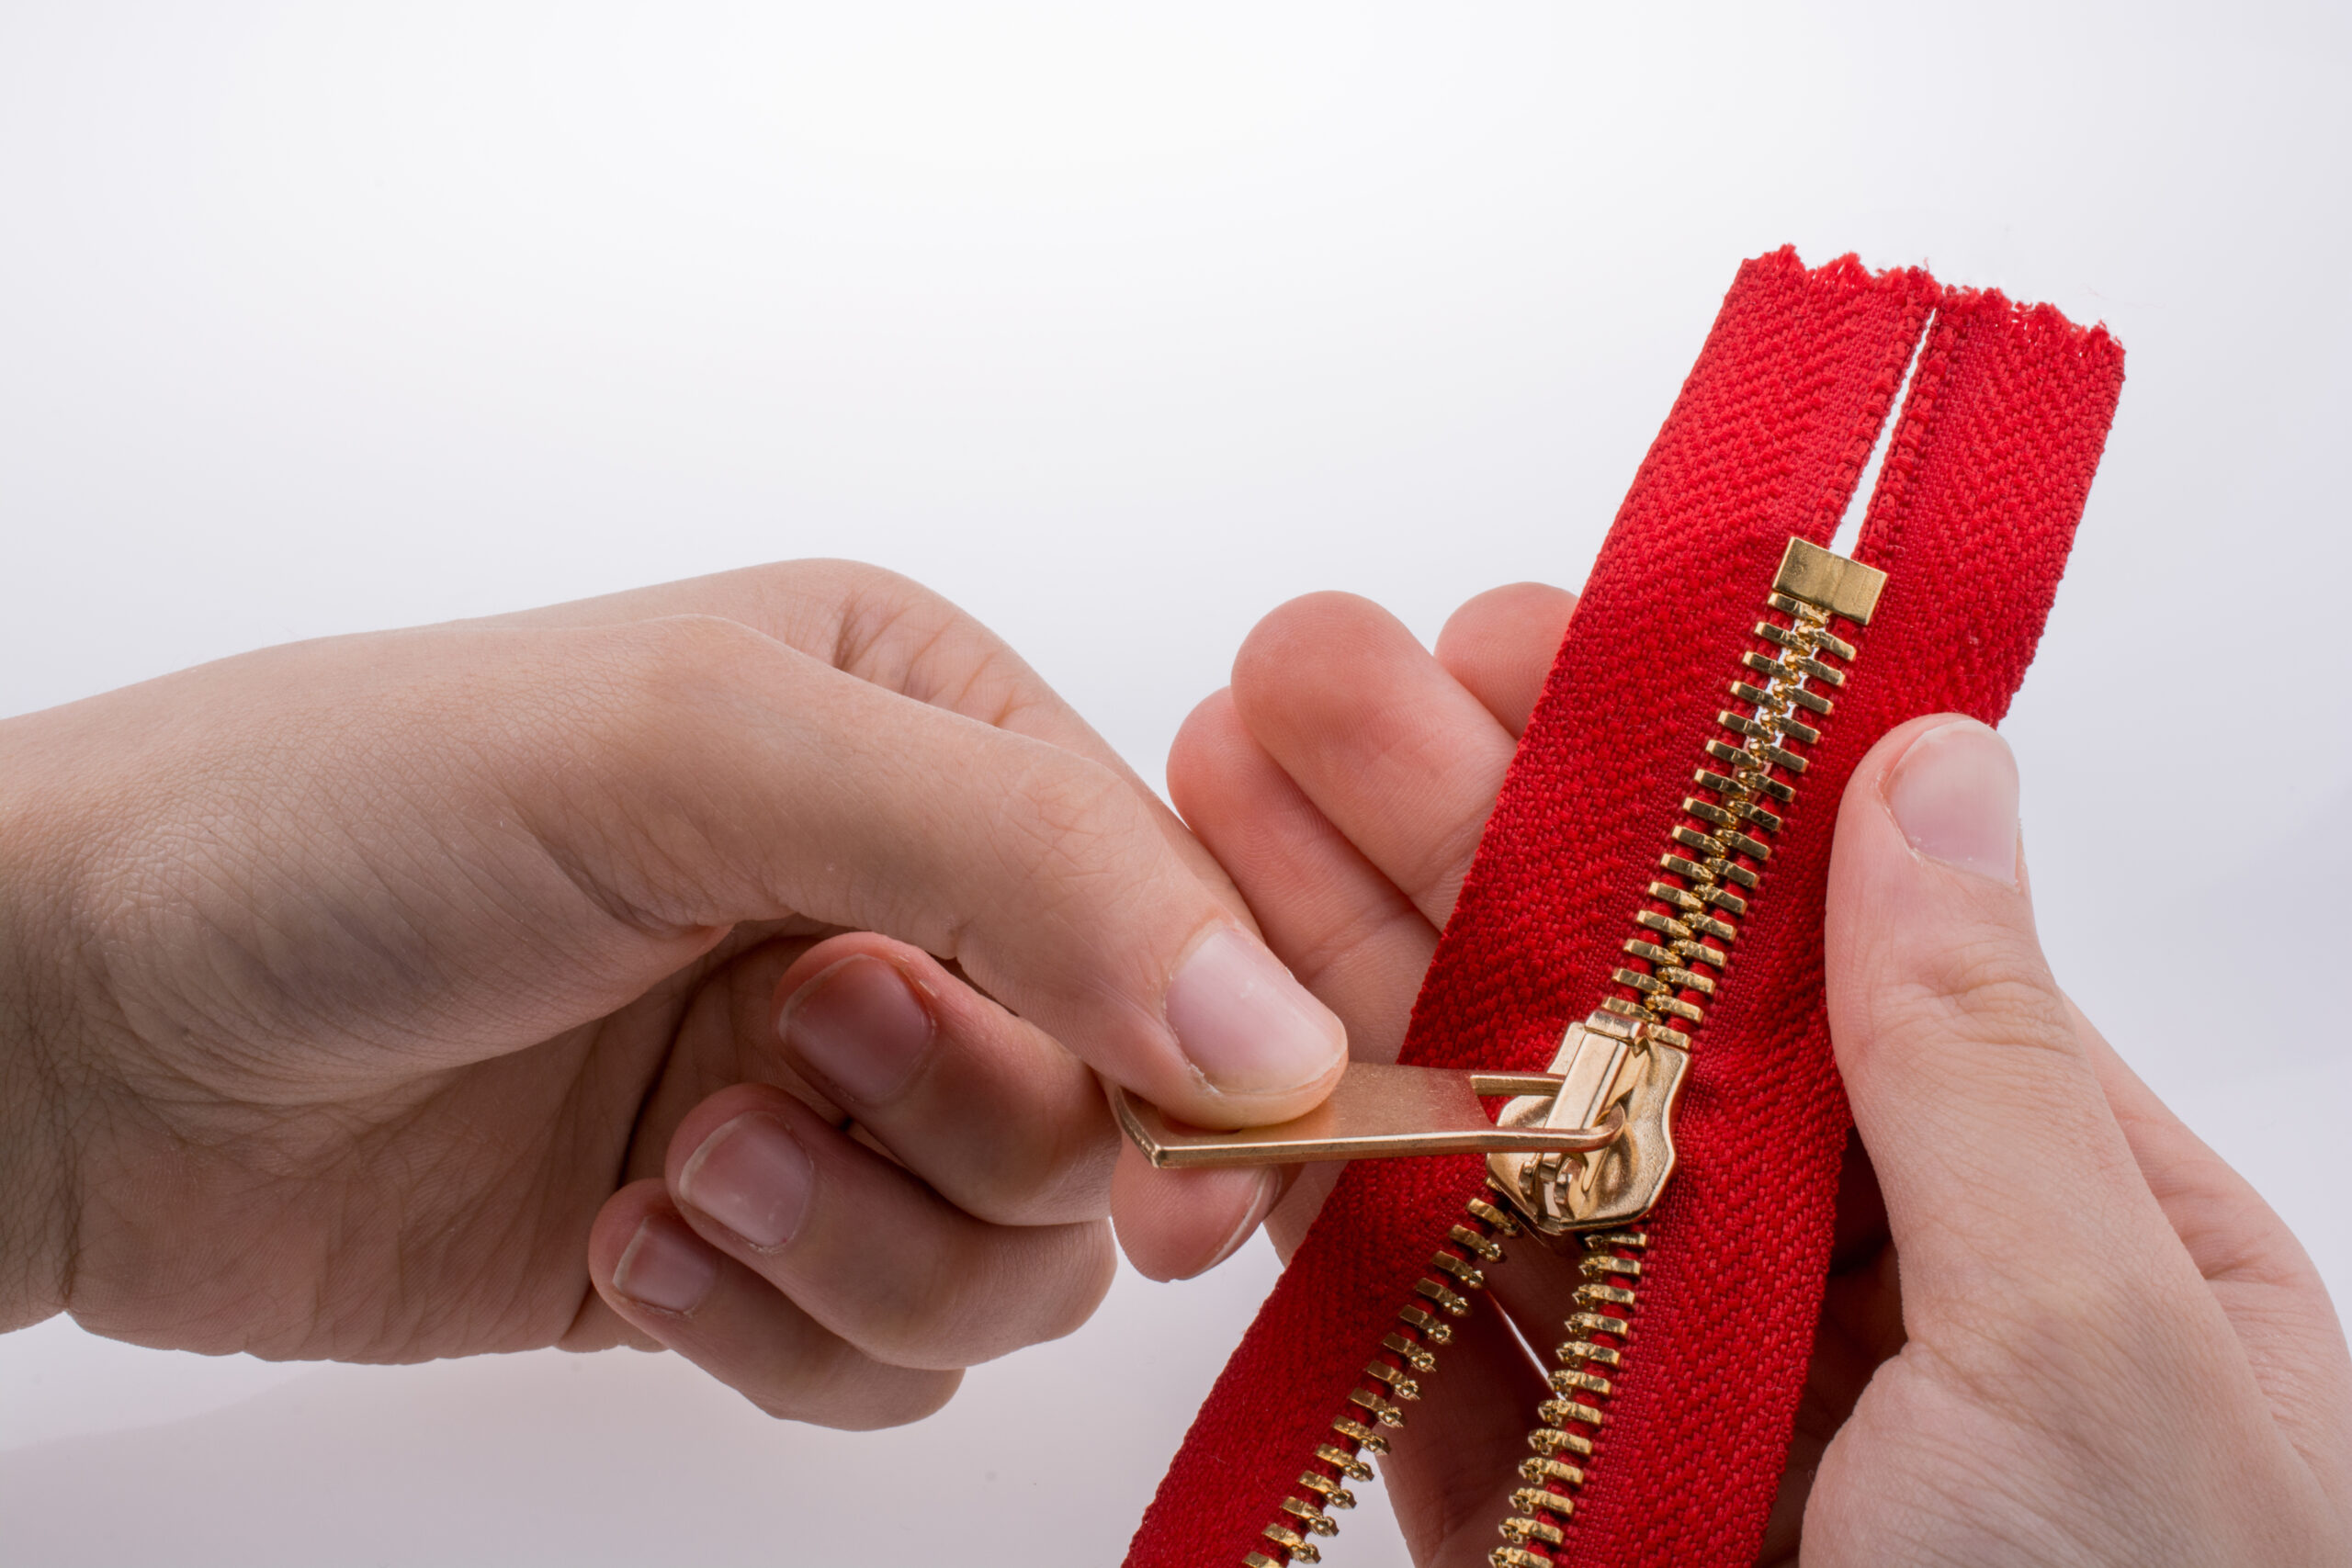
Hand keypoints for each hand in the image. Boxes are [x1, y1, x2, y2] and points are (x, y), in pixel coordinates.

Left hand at [0, 560, 1340, 1427]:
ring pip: (1017, 1262)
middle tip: (781, 1058)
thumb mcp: (698, 756)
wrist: (83, 1022)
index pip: (1179, 920)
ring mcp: (826, 1086)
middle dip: (961, 1132)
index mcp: (934, 733)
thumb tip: (1276, 1034)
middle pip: (1112, 1116)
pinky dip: (780, 1334)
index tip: (1142, 1132)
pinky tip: (627, 1242)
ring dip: (859, 1246)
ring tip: (681, 1173)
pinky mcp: (751, 1239)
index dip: (1192, 1045)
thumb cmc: (348, 817)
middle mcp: (903, 907)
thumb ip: (1016, 867)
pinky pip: (890, 1359)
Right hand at [1168, 584, 2351, 1563]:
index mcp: (2025, 1191)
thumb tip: (1931, 765)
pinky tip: (1217, 1051)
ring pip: (1487, 1132)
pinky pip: (1416, 1319)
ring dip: (1343, 963)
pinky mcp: (1546, 1494)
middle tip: (1293, 675)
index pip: (1810, 913)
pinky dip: (1308, 1193)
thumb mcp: (2102, 1352)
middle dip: (1446, 823)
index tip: (1521, 638)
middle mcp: (1837, 1257)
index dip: (1659, 764)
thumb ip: (1978, 1061)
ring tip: (1204, 795)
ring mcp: (1674, 1372)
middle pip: (1611, 997)